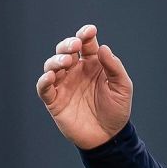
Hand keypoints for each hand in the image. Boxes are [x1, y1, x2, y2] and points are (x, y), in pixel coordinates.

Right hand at [36, 24, 132, 149]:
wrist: (109, 136)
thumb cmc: (117, 110)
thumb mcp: (122, 87)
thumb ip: (114, 67)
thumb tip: (102, 47)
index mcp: (93, 64)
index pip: (86, 44)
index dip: (85, 34)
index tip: (90, 31)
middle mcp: (76, 71)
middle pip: (65, 50)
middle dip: (67, 44)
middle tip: (75, 46)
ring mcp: (64, 85)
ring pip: (52, 66)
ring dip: (56, 60)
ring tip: (66, 61)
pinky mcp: (54, 101)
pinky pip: (44, 88)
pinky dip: (44, 80)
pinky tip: (51, 76)